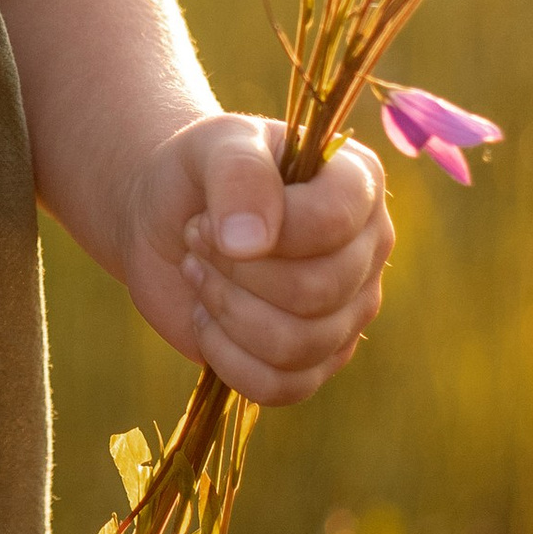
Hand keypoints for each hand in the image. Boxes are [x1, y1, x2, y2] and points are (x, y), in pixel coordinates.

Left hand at [119, 114, 392, 404]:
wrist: (165, 222)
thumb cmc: (196, 174)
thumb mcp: (212, 147)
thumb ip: (239, 174)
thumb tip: (251, 243)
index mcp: (359, 184)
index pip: (333, 222)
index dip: (265, 229)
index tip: (206, 217)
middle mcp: (368, 250)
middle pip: (316, 291)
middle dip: (235, 272)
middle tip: (195, 241)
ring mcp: (348, 311)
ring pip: (298, 345)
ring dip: (227, 311)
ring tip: (199, 273)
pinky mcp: (316, 360)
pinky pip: (282, 387)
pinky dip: (227, 359)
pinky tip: (205, 320)